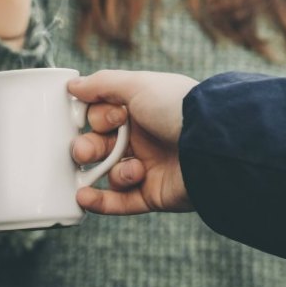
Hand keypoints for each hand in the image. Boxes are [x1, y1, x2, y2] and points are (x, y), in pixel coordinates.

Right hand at [68, 70, 198, 213]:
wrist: (211, 145)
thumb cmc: (178, 109)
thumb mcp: (138, 85)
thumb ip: (102, 84)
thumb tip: (74, 85)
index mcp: (140, 111)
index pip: (102, 116)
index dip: (97, 118)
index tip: (107, 119)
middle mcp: (144, 138)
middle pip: (100, 146)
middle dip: (88, 149)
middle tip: (86, 152)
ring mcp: (149, 167)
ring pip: (109, 173)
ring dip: (110, 171)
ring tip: (131, 170)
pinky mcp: (152, 195)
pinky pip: (120, 202)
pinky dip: (100, 202)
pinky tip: (84, 196)